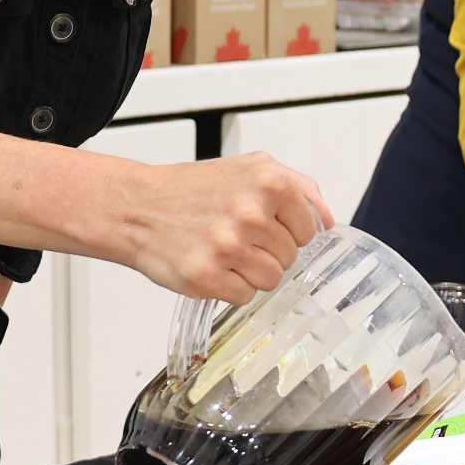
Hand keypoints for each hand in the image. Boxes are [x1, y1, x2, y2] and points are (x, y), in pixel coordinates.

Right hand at [124, 151, 334, 302]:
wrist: (137, 206)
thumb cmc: (192, 190)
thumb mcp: (251, 168)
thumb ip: (299, 187)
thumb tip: (327, 220)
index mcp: (269, 181)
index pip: (309, 230)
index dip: (286, 232)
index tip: (263, 226)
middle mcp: (251, 211)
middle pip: (290, 257)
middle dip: (266, 251)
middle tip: (235, 236)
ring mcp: (229, 245)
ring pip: (271, 280)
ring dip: (249, 272)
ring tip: (223, 251)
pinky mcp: (206, 275)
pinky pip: (244, 296)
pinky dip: (229, 287)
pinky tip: (211, 265)